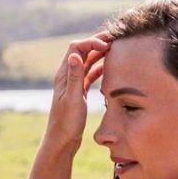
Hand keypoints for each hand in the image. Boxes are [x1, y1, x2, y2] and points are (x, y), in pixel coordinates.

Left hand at [45, 32, 110, 149]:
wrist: (62, 140)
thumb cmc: (67, 122)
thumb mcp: (73, 99)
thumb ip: (75, 77)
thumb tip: (74, 55)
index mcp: (63, 75)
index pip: (76, 48)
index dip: (91, 42)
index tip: (107, 45)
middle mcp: (67, 76)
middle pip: (81, 51)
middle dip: (96, 42)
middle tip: (115, 38)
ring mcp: (73, 84)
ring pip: (86, 62)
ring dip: (99, 53)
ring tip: (115, 48)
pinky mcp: (79, 92)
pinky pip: (89, 74)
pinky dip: (99, 68)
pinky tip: (110, 67)